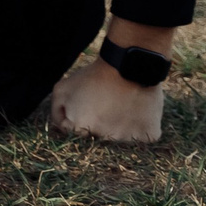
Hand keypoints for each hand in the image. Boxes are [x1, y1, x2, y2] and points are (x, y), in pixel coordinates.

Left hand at [47, 22, 172, 143]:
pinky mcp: (148, 136)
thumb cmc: (93, 77)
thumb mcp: (62, 89)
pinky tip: (137, 111)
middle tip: (106, 106)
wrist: (128, 66)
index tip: (88, 109)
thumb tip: (62, 130)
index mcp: (81, 128)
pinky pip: (143, 137)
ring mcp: (127, 139)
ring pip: (122, 139)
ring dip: (121, 126)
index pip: (77, 135)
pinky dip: (140, 127)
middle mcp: (103, 138)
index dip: (81, 120)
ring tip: (122, 106)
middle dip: (100, 125)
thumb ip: (56, 113)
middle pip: (100, 139)